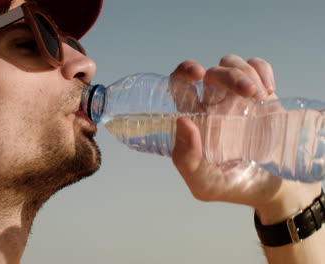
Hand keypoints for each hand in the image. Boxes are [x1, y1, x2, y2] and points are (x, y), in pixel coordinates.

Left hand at [170, 55, 321, 224]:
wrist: (271, 191)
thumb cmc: (231, 187)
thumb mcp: (204, 183)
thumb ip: (186, 160)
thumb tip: (181, 122)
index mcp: (193, 120)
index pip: (178, 86)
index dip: (182, 73)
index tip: (196, 74)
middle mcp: (211, 105)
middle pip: (211, 72)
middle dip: (226, 74)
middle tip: (245, 91)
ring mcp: (236, 98)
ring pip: (232, 66)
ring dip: (245, 74)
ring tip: (259, 97)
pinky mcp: (261, 96)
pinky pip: (257, 68)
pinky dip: (262, 71)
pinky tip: (268, 91)